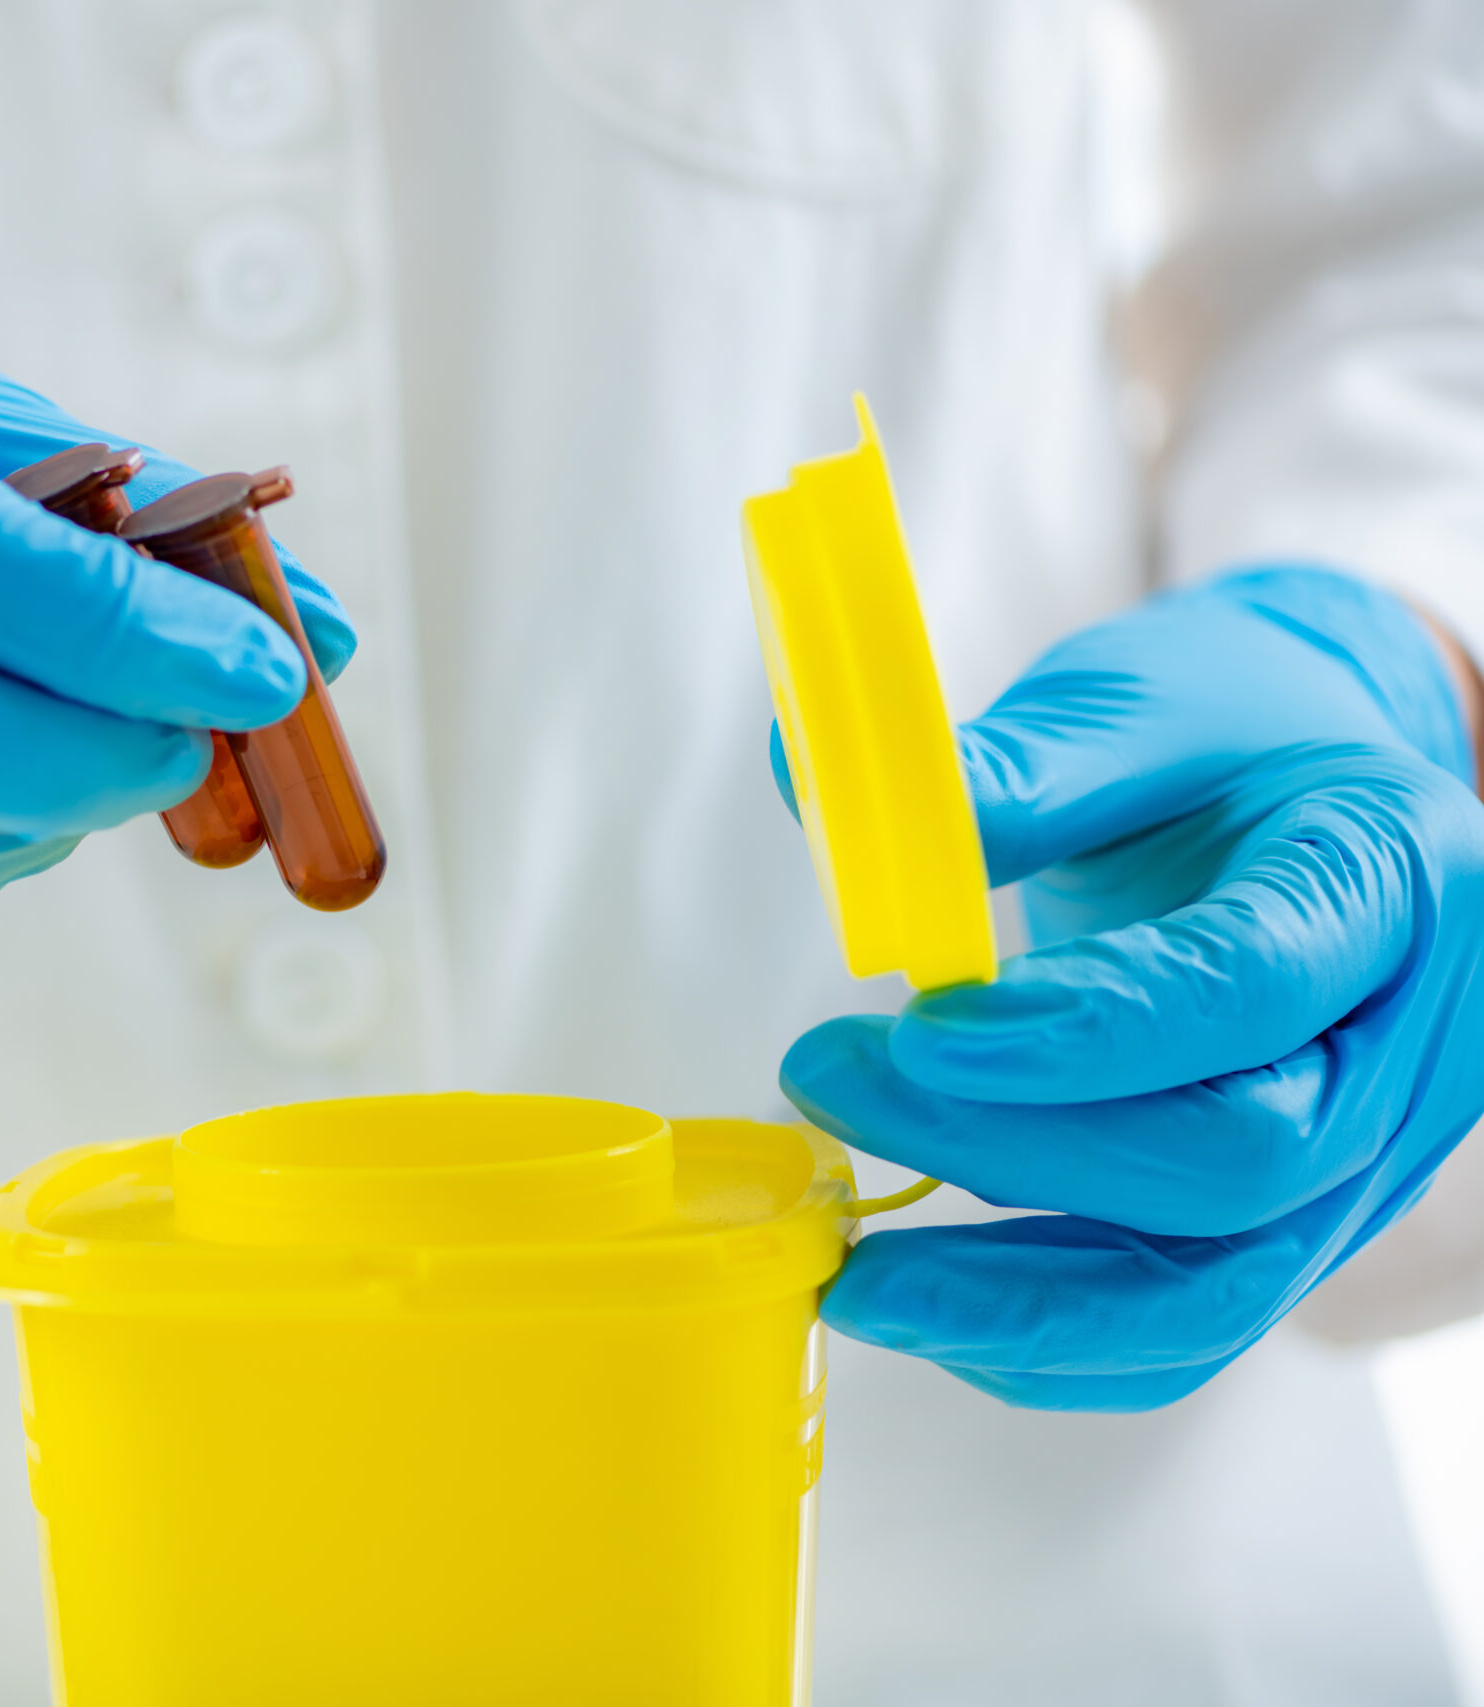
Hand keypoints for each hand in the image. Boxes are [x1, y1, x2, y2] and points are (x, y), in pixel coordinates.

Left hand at [779, 567, 1483, 1409]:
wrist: (1310, 782)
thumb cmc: (1226, 730)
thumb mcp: (1135, 703)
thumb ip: (1007, 769)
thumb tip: (814, 792)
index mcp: (1390, 876)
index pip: (1251, 991)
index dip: (1084, 1033)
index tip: (922, 1036)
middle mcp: (1411, 1043)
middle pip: (1238, 1159)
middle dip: (1015, 1151)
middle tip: (827, 1082)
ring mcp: (1370, 1154)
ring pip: (1219, 1286)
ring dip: (1020, 1301)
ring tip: (854, 1271)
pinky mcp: (1301, 1223)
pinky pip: (1189, 1323)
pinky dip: (1049, 1342)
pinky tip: (925, 1307)